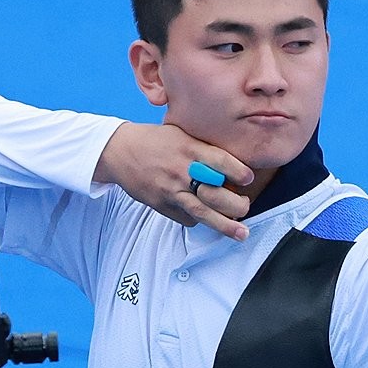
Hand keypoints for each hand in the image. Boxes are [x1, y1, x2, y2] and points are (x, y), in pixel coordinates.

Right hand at [94, 123, 254, 239]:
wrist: (119, 151)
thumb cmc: (156, 140)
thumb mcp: (183, 133)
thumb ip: (206, 149)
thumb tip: (235, 165)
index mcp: (189, 148)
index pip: (221, 162)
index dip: (239, 173)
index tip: (249, 179)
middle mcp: (181, 171)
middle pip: (215, 193)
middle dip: (236, 204)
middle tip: (245, 204)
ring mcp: (171, 191)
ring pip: (202, 212)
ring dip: (225, 225)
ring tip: (242, 233)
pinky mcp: (162, 205)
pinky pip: (187, 218)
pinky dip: (200, 220)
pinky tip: (209, 219)